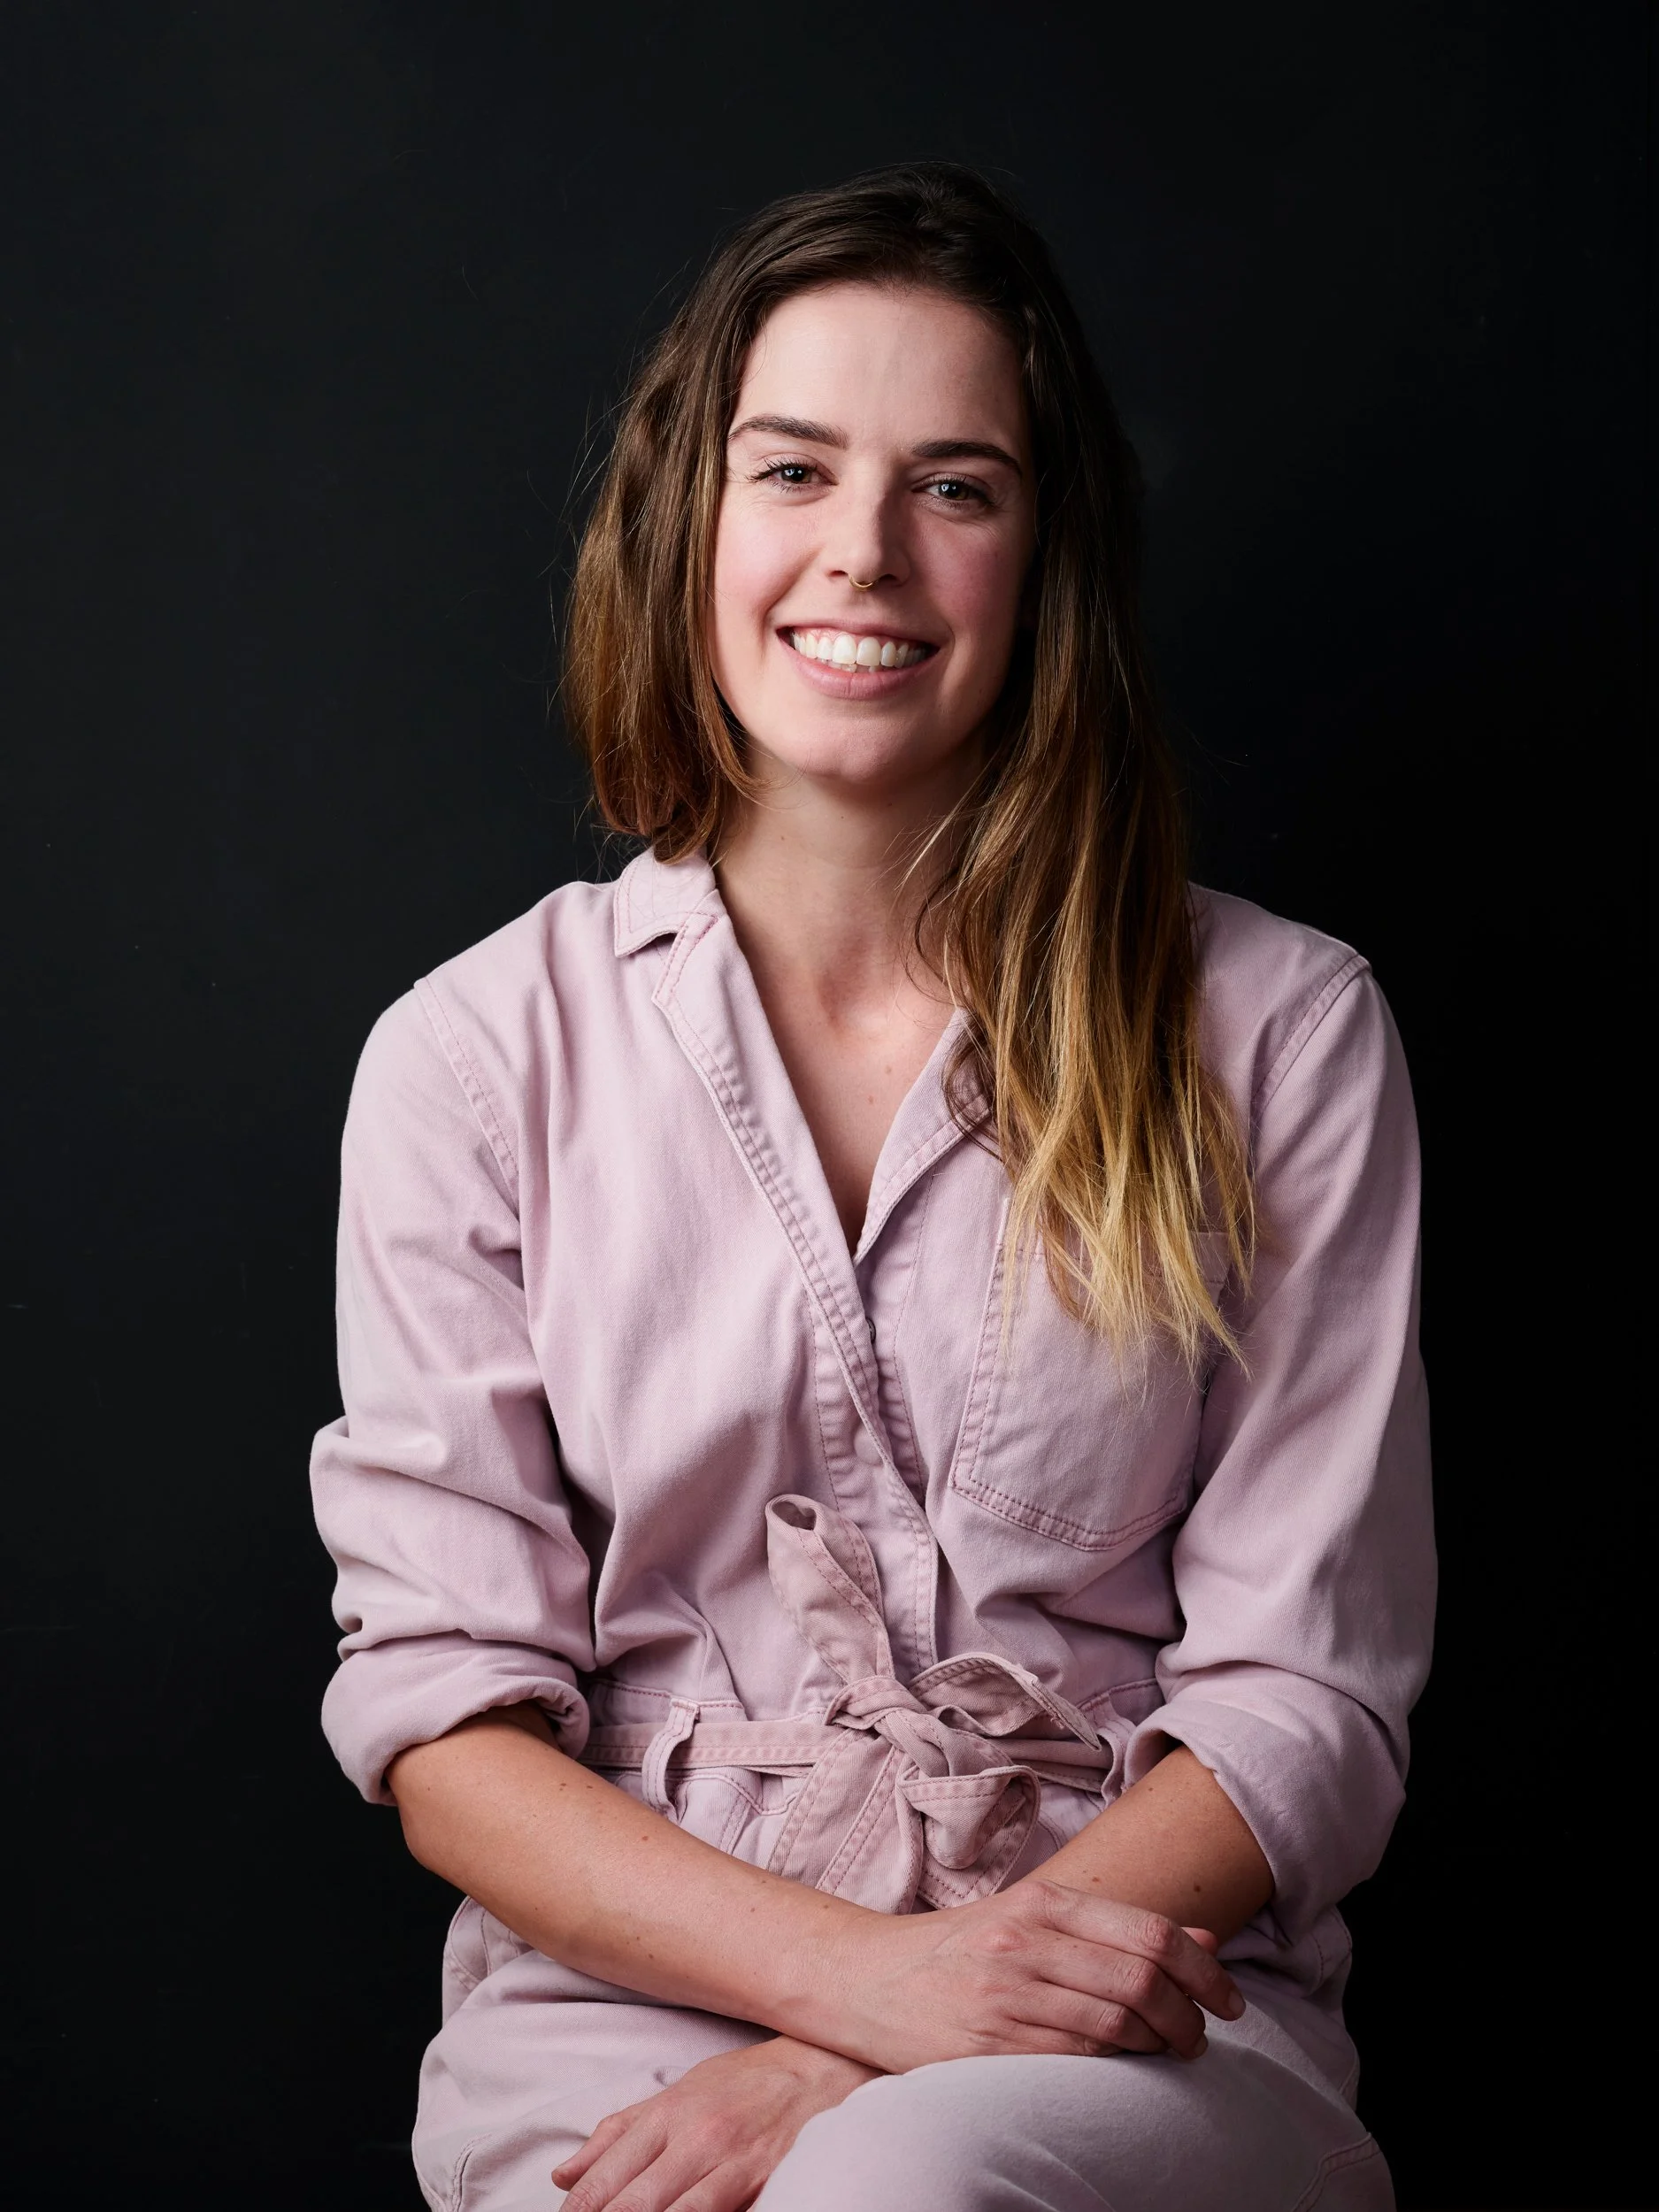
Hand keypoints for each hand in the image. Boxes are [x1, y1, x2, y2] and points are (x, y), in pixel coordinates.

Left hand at [552, 2035, 877, 2211]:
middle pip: (634, 2201)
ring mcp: (735, 2164)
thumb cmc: (745, 2082)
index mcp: (670, 2113)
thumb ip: (621, 2132)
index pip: (610, 2172)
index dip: (582, 2206)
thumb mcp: (679, 2092)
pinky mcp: (767, 2185)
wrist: (820, 2067)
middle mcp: (698, 2138)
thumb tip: (564, 2174)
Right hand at [802, 1877, 1243, 2071]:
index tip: (1229, 2000)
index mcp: (1041, 1902)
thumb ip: (1113, 1929)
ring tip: (1168, 2054)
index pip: (1149, 1933)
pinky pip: (1073, 2066)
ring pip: (1115, 2028)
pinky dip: (1112, 2071)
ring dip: (1158, 2049)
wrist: (864, 1979)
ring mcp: (1004, 1997)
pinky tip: (1120, 2070)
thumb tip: (1204, 1943)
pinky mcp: (984, 2049)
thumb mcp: (1032, 1918)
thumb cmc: (958, 1950)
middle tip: (1200, 2037)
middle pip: (1142, 1982)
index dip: (1204, 1972)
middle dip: (1189, 2018)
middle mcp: (1025, 1943)